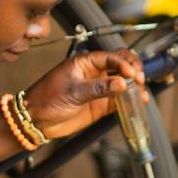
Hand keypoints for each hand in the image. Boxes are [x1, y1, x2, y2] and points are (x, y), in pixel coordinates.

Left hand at [23, 49, 147, 140]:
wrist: (36, 120)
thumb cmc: (46, 99)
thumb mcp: (72, 91)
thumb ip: (98, 87)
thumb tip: (121, 84)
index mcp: (85, 62)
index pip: (110, 56)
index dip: (123, 63)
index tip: (131, 74)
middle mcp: (95, 72)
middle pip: (121, 64)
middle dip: (133, 69)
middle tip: (139, 79)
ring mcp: (99, 87)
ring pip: (124, 82)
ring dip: (135, 85)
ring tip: (141, 93)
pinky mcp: (101, 104)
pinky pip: (120, 99)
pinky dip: (131, 100)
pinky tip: (139, 102)